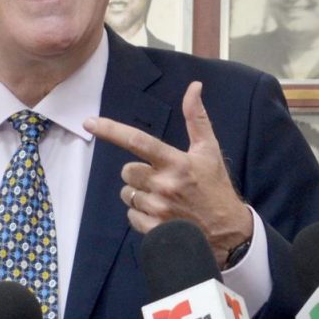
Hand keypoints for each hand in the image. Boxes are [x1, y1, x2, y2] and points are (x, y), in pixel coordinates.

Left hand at [85, 81, 252, 263]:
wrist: (228, 231)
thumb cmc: (216, 187)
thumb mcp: (209, 150)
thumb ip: (196, 118)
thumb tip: (194, 86)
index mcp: (176, 162)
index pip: (137, 141)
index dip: (111, 130)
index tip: (89, 122)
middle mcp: (164, 184)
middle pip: (127, 171)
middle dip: (137, 173)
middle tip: (159, 178)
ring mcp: (158, 209)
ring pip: (128, 194)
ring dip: (139, 194)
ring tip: (163, 198)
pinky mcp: (155, 229)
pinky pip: (131, 216)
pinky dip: (141, 215)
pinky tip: (161, 214)